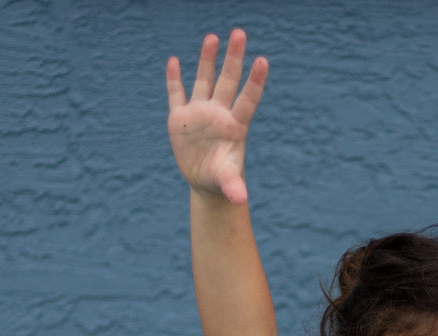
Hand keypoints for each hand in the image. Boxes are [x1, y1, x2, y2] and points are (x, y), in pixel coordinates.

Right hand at [166, 29, 268, 204]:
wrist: (206, 180)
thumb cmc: (222, 178)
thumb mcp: (227, 182)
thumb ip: (234, 187)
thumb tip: (240, 201)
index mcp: (235, 126)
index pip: (248, 99)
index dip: (255, 81)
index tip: (263, 61)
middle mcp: (219, 113)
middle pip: (228, 80)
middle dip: (233, 58)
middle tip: (239, 33)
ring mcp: (199, 113)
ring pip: (205, 80)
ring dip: (207, 59)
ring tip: (213, 37)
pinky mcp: (180, 117)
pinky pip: (177, 94)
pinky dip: (174, 79)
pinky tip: (175, 61)